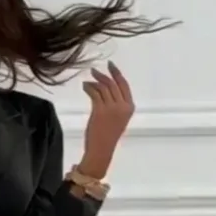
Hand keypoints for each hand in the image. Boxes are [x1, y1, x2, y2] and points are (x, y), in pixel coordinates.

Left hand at [80, 61, 134, 177]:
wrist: (101, 149)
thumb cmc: (108, 136)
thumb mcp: (117, 119)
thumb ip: (115, 105)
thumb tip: (102, 88)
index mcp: (130, 108)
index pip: (124, 85)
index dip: (117, 74)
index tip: (111, 66)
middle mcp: (122, 106)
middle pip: (113, 84)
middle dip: (104, 74)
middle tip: (94, 70)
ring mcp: (112, 108)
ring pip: (103, 87)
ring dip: (95, 80)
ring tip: (88, 79)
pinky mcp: (100, 110)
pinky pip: (94, 93)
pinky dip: (89, 87)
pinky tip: (85, 86)